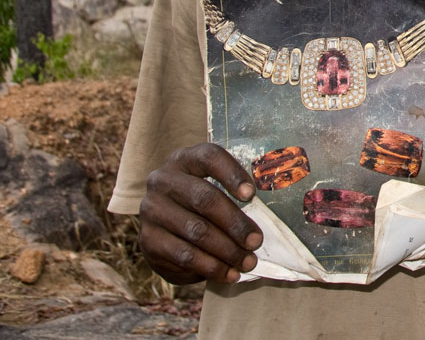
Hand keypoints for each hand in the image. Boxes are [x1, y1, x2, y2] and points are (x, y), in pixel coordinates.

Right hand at [138, 143, 262, 284]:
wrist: (165, 230)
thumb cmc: (202, 205)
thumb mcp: (215, 188)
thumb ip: (236, 192)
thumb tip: (269, 212)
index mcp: (185, 160)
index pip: (209, 157)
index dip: (232, 174)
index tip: (252, 194)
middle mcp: (163, 180)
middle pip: (204, 199)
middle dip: (235, 223)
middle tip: (256, 241)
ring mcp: (152, 210)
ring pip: (196, 231)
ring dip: (227, 250)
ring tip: (248, 261)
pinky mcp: (148, 241)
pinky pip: (184, 255)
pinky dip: (211, 267)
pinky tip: (229, 273)